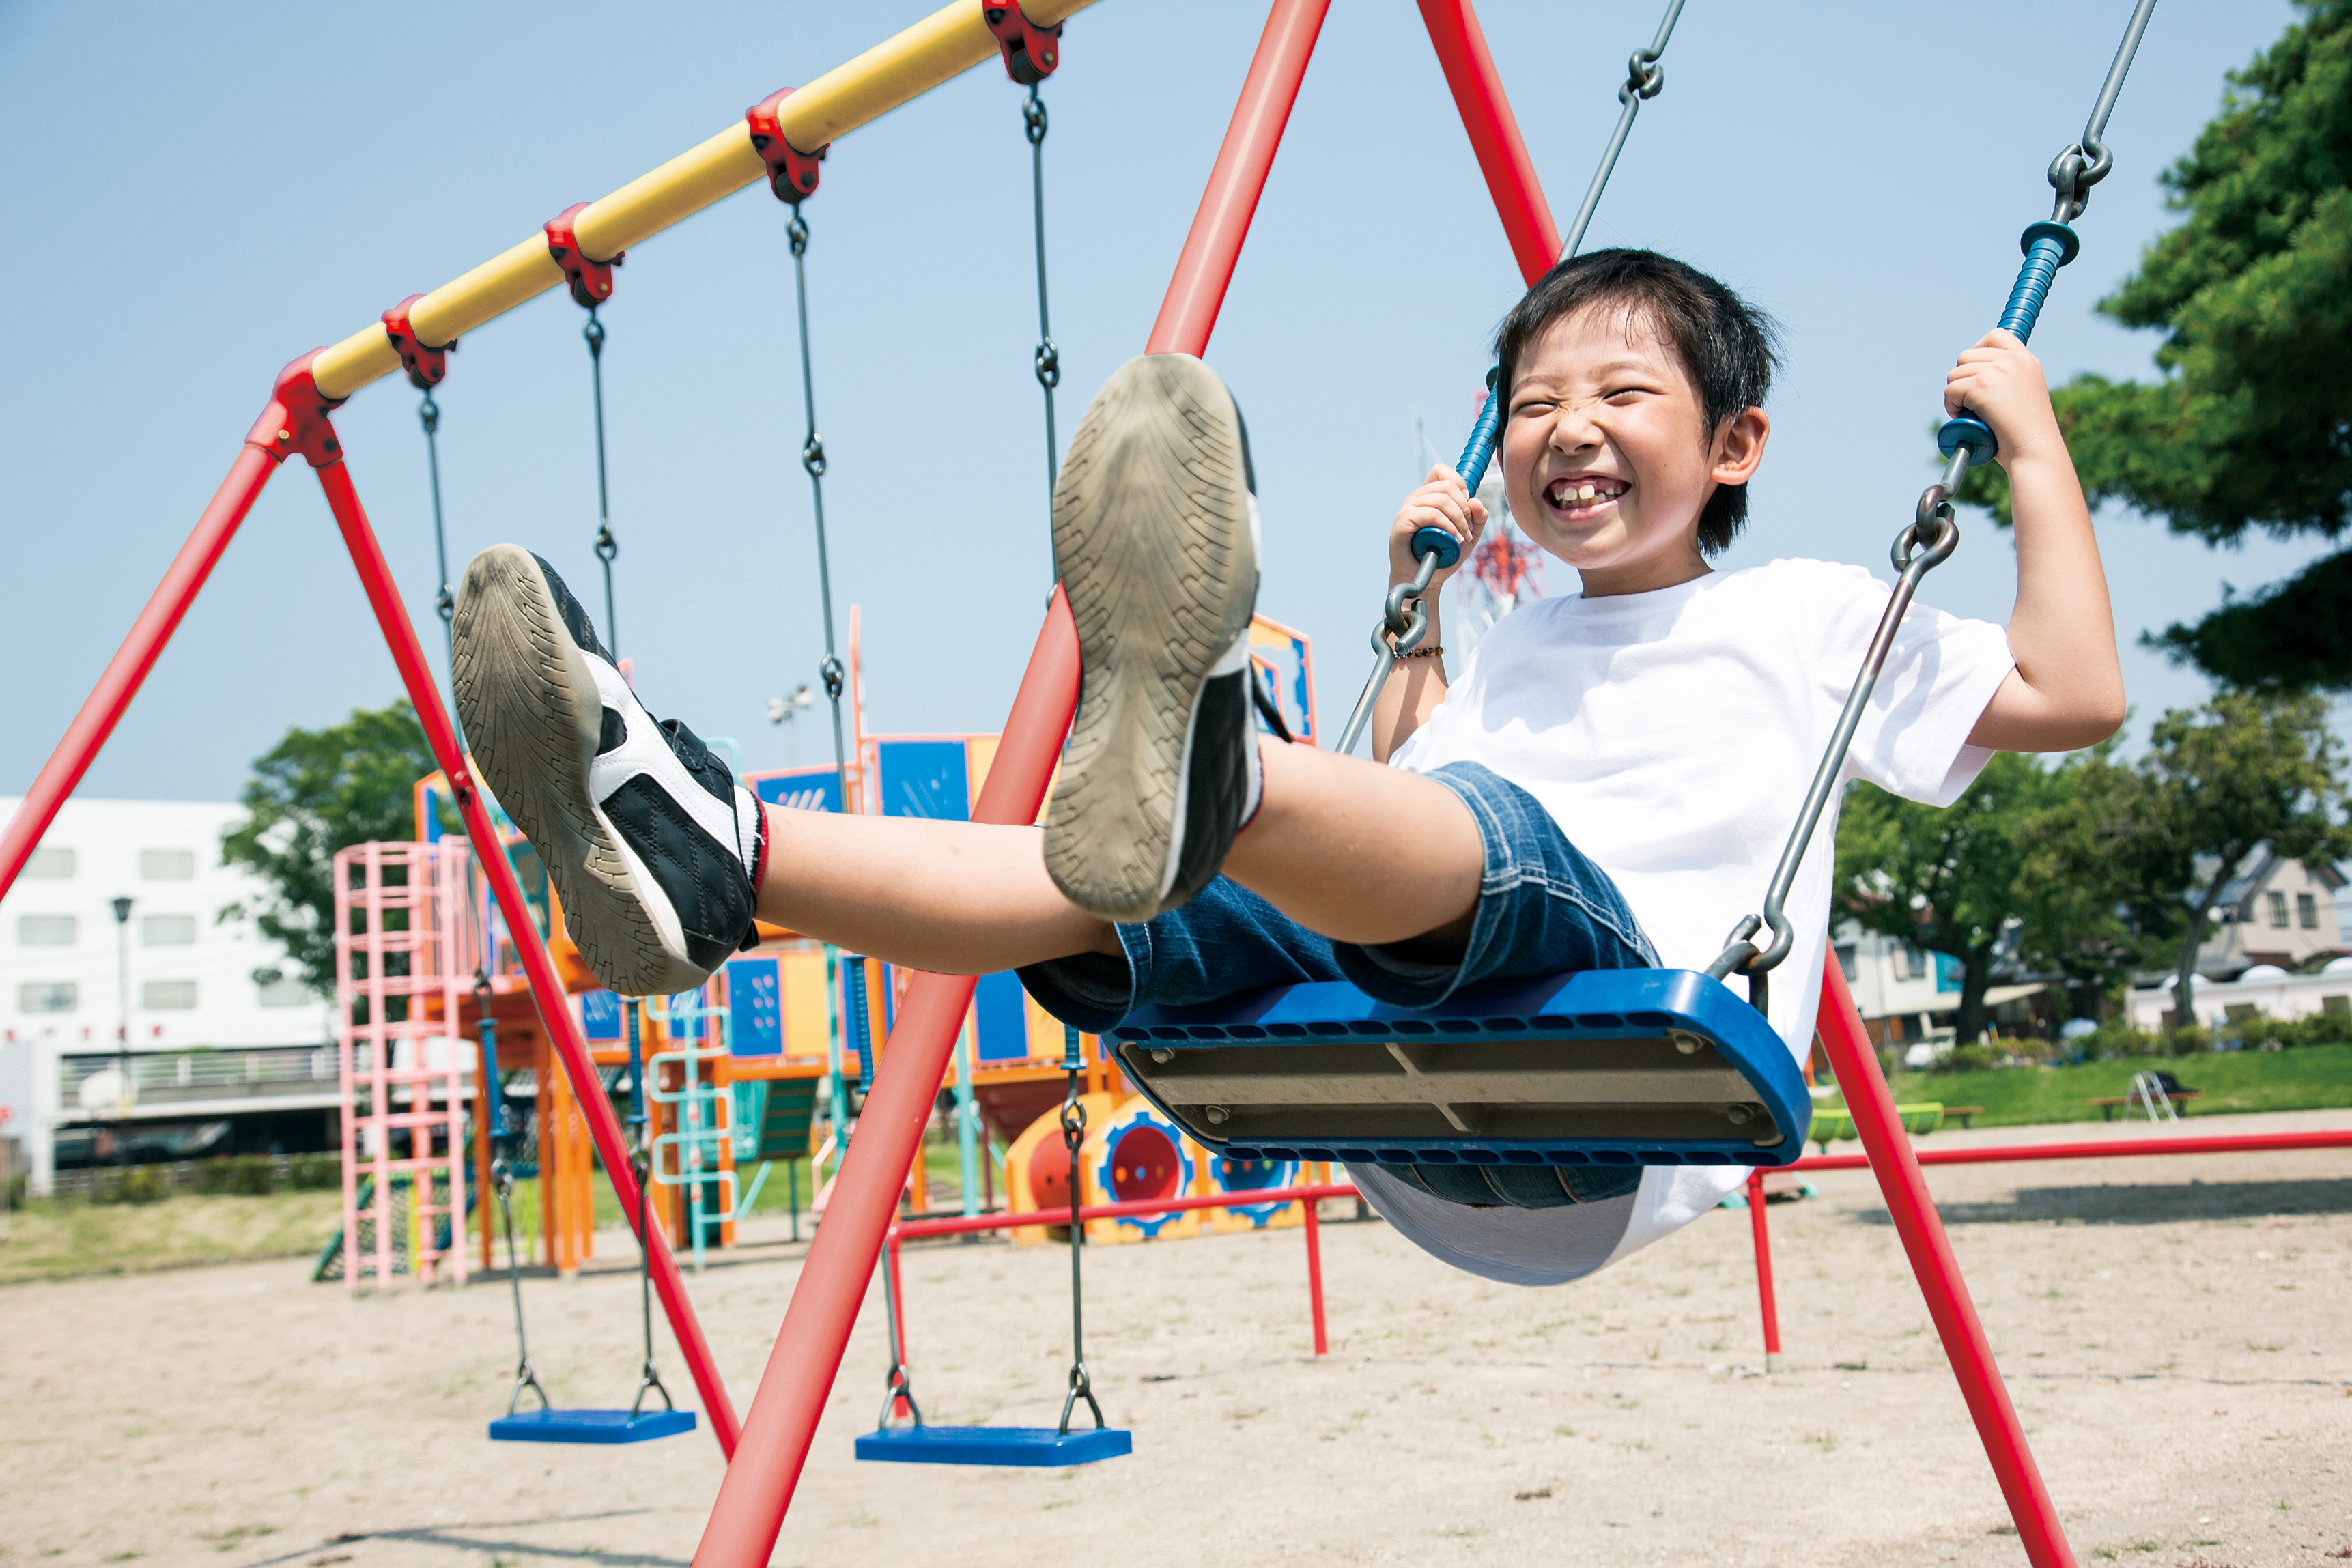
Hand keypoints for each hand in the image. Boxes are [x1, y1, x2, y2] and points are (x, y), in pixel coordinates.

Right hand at [1389, 465, 1486, 587]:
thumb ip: (1478, 517)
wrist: (1425, 579)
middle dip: (1464, 507)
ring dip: (1459, 520)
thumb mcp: (1469, 535)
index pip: (1441, 471)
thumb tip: (1476, 501)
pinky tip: (1453, 538)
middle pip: (1447, 485)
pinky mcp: (1403, 521)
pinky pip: (1431, 514)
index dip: (1459, 482)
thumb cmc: (1443, 556)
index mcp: (1428, 495)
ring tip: (1461, 538)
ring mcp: (1408, 508)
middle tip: (1467, 529)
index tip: (1466, 503)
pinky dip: (1448, 526)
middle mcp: (1416, 498)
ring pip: (1442, 499)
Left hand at [1944, 330, 2064, 467]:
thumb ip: (2008, 378)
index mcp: (2026, 359)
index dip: (1977, 350)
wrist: (2035, 449)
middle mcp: (2012, 360)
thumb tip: (1977, 373)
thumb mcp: (2024, 394)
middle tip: (1970, 402)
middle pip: (1966, 356)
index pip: (1995, 336)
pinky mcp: (1981, 386)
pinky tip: (1964, 418)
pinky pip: (1950, 390)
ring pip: (1955, 374)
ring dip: (1955, 396)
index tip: (1974, 373)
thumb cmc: (2027, 433)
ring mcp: (1997, 370)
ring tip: (1970, 414)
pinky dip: (1951, 406)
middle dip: (1962, 379)